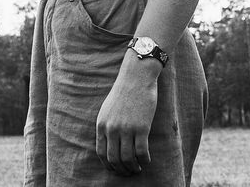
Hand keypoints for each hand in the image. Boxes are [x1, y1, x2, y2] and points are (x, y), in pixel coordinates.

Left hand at [95, 56, 158, 175]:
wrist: (136, 76)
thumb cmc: (124, 91)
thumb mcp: (107, 108)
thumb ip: (107, 125)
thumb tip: (109, 144)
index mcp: (101, 124)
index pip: (102, 153)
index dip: (109, 165)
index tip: (116, 169)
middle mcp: (112, 129)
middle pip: (114, 159)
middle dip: (121, 170)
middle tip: (129, 172)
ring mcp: (126, 128)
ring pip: (128, 158)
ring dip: (133, 167)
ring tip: (138, 168)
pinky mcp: (141, 127)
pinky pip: (141, 151)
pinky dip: (144, 160)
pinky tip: (147, 160)